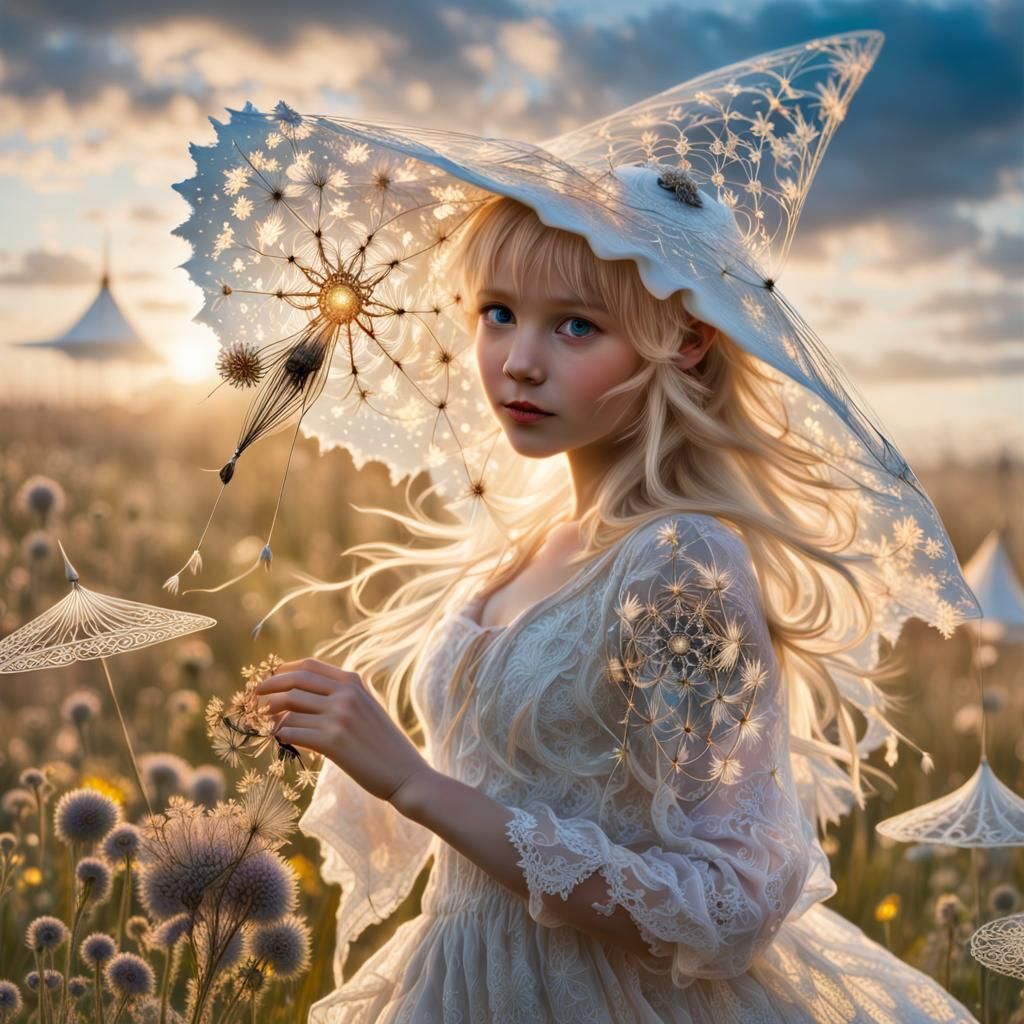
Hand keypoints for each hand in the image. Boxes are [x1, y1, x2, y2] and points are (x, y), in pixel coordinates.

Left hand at [253, 657, 430, 805]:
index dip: (284, 670)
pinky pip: (292, 732)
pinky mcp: (332, 742)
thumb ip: (343, 694)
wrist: (405, 773)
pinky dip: (280, 735)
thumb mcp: (368, 707)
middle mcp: (345, 694)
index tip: (270, 678)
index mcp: (354, 682)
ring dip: (271, 714)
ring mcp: (339, 717)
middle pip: (294, 682)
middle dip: (268, 687)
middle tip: (254, 696)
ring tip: (265, 722)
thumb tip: (304, 693)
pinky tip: (279, 740)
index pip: (310, 666)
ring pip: (289, 707)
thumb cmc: (384, 744)